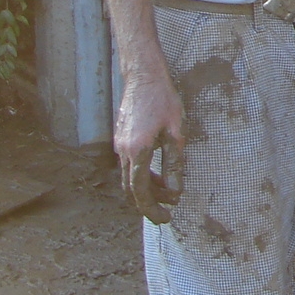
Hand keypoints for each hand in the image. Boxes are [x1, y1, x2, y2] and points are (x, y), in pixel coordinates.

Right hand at [115, 74, 185, 224]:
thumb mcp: (176, 133)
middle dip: (148, 204)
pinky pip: (130, 165)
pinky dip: (143, 174)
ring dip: (148, 188)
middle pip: (132, 189)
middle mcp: (123, 151)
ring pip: (131, 177)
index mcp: (137, 152)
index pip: (140, 191)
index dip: (152, 209)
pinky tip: (159, 173)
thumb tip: (174, 192)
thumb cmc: (163, 101)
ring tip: (168, 193)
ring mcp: (119, 145)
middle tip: (166, 213)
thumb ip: (174, 164)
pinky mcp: (121, 138)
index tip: (165, 218)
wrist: (143, 76)